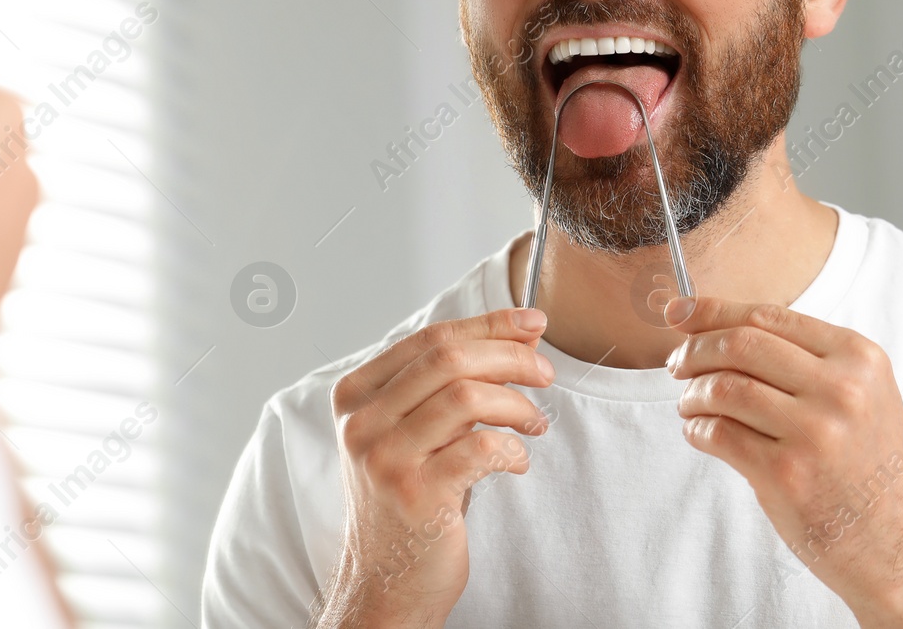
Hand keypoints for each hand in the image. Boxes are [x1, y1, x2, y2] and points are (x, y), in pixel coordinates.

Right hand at [314, 308, 553, 625]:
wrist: (385, 580)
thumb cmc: (410, 499)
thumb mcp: (419, 431)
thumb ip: (455, 381)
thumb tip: (522, 331)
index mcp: (357, 395)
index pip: (430, 338)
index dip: (489, 325)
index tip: (532, 323)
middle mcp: (363, 422)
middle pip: (449, 359)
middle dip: (510, 357)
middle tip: (545, 373)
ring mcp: (386, 458)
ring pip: (467, 397)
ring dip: (517, 405)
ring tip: (535, 423)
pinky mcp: (416, 494)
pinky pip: (481, 448)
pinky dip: (512, 448)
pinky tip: (517, 461)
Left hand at [664, 297, 902, 622]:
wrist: (901, 546)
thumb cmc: (868, 468)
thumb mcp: (860, 395)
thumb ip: (798, 359)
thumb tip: (709, 324)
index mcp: (859, 358)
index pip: (768, 316)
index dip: (713, 311)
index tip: (680, 312)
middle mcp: (841, 389)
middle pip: (740, 344)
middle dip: (695, 349)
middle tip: (677, 363)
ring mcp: (814, 432)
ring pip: (723, 387)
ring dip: (692, 394)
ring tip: (691, 405)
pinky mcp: (786, 474)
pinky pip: (717, 433)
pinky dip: (696, 429)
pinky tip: (700, 434)